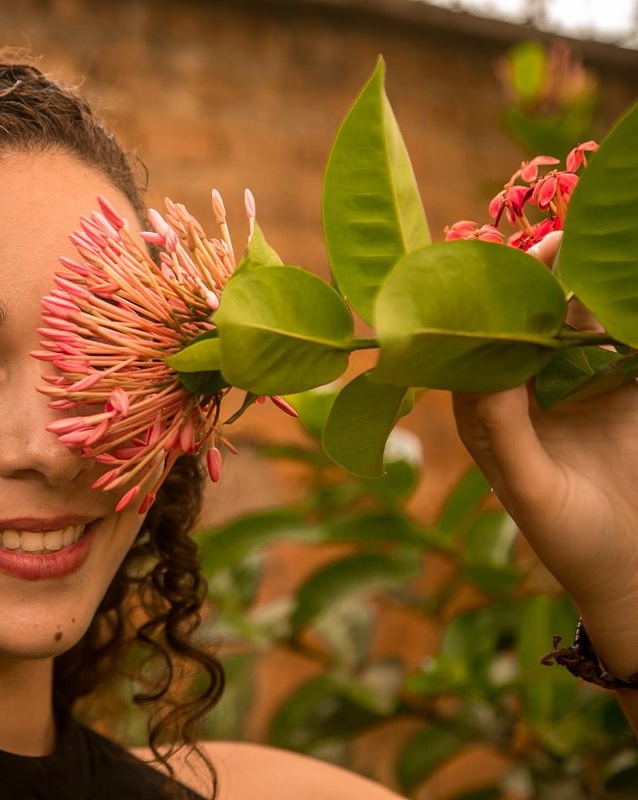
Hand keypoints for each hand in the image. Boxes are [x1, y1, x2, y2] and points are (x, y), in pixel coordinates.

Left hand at [451, 232, 637, 642]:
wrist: (637, 574)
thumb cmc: (571, 543)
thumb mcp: (533, 492)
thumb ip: (506, 434)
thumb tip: (484, 372)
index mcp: (488, 414)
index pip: (480, 345)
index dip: (489, 304)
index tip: (505, 266)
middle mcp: (527, 392)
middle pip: (528, 324)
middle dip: (538, 281)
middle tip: (556, 237)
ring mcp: (578, 389)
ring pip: (578, 325)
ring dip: (587, 287)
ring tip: (597, 244)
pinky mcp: (624, 392)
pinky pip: (623, 344)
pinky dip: (626, 317)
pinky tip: (627, 283)